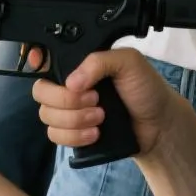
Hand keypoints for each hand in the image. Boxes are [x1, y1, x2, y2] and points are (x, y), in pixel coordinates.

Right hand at [31, 48, 181, 159]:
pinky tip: (95, 133)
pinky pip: (54, 136)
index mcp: (79, 63)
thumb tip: (71, 83)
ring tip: (100, 117)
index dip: (36, 61)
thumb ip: (98, 62)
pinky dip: (73, 136)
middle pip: (41, 91)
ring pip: (47, 116)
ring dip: (74, 119)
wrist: (158, 125)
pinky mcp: (73, 134)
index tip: (41, 65)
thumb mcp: (128, 62)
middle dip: (66, 100)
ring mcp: (69, 111)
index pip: (44, 58)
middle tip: (95, 99)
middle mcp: (70, 85)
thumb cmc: (145, 88)